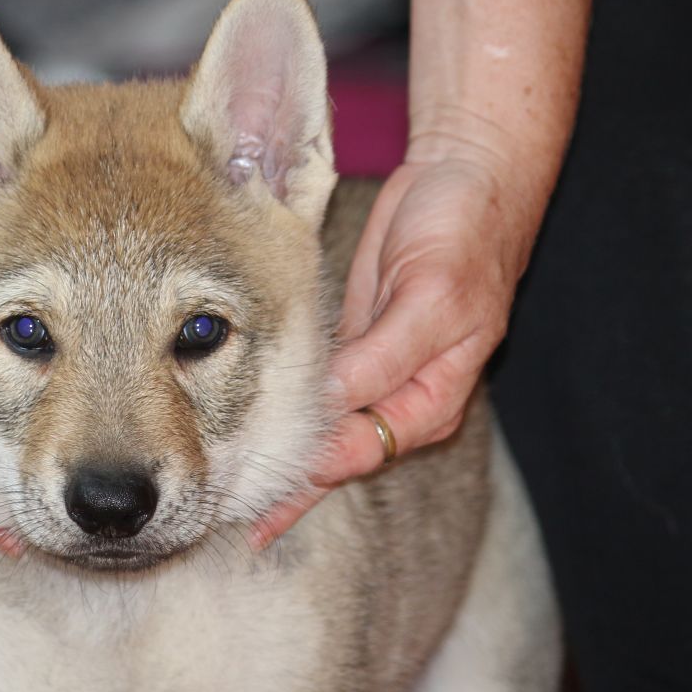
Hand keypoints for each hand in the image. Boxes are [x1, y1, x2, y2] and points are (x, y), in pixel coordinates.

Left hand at [250, 155, 537, 547]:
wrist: (464, 177)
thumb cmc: (465, 237)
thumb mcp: (432, 297)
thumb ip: (386, 355)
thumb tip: (334, 404)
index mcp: (431, 398)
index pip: (361, 449)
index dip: (312, 474)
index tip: (262, 496)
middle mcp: (400, 394)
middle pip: (337, 453)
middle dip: (289, 486)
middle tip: (226, 514)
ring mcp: (371, 368)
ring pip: (320, 425)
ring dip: (280, 452)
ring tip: (227, 488)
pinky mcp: (349, 340)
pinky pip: (311, 384)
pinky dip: (282, 406)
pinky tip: (249, 427)